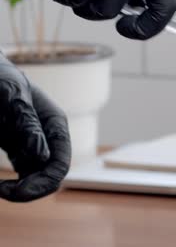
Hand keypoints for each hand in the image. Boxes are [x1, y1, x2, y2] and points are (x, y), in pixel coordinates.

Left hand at [0, 54, 70, 201]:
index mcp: (55, 124)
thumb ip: (27, 123)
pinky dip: (12, 182)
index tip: (11, 190)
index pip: (60, 163)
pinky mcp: (18, 150)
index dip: (41, 183)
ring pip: (38, 178)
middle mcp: (49, 137)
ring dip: (20, 188)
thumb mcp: (11, 95)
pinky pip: (23, 174)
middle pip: (51, 175)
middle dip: (30, 189)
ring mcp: (34, 144)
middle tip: (1, 190)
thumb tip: (42, 155)